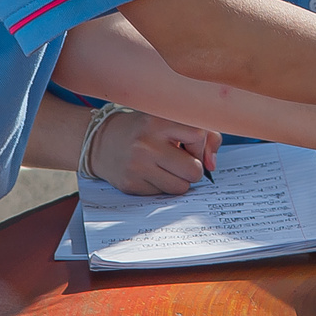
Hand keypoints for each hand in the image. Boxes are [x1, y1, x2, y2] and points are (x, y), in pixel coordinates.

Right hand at [88, 110, 221, 194]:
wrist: (103, 141)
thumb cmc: (145, 130)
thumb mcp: (170, 120)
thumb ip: (203, 134)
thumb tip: (212, 165)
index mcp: (158, 120)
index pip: (198, 135)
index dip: (200, 145)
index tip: (190, 146)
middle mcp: (147, 142)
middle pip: (194, 170)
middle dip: (193, 168)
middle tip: (181, 161)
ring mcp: (137, 165)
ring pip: (181, 187)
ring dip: (179, 180)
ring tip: (167, 168)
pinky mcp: (131, 184)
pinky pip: (163, 195)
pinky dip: (162, 187)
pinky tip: (151, 173)